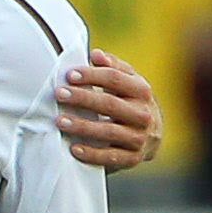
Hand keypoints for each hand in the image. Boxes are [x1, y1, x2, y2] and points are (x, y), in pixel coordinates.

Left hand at [55, 51, 163, 169]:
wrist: (152, 137)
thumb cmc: (132, 103)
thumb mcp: (129, 83)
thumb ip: (114, 68)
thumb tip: (95, 54)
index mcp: (142, 91)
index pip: (115, 79)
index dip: (92, 75)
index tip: (69, 75)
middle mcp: (143, 114)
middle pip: (110, 104)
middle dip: (82, 98)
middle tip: (59, 94)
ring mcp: (139, 137)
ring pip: (108, 131)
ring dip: (82, 126)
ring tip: (60, 121)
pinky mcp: (133, 158)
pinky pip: (110, 157)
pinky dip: (91, 153)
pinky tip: (73, 148)